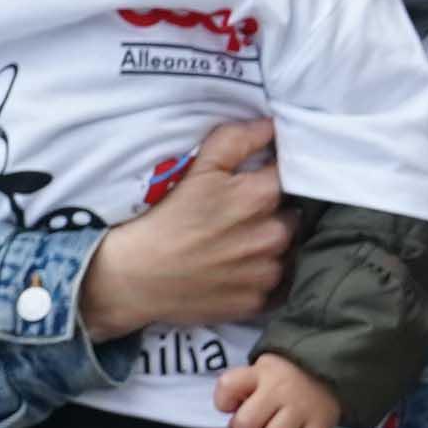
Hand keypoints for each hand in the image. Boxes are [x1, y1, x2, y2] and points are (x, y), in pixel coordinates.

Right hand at [79, 120, 284, 344]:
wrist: (135, 277)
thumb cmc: (165, 217)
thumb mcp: (197, 168)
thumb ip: (237, 140)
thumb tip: (271, 126)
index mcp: (260, 197)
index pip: (289, 177)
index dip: (274, 178)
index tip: (258, 183)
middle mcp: (272, 235)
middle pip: (292, 217)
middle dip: (275, 214)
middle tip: (243, 218)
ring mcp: (266, 272)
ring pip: (286, 252)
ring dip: (271, 247)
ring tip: (239, 246)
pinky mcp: (258, 302)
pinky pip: (276, 285)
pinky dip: (263, 277)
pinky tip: (238, 272)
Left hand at [216, 352, 342, 427]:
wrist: (330, 370)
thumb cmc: (285, 377)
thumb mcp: (260, 373)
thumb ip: (243, 392)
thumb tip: (234, 425)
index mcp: (260, 373)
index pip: (227, 386)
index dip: (223, 402)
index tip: (232, 408)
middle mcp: (279, 389)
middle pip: (246, 423)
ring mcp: (301, 407)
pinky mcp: (322, 425)